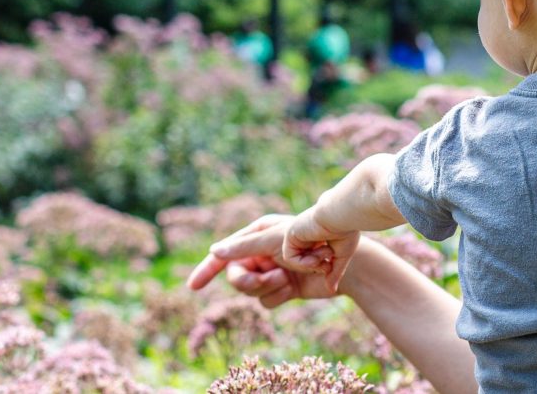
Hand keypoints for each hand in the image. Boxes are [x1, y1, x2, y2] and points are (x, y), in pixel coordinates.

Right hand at [185, 214, 346, 307]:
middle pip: (236, 277)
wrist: (344, 262)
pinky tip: (293, 287)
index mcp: (255, 236)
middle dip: (249, 281)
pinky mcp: (284, 289)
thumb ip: (242, 247)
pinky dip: (279, 295)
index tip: (192, 287)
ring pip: (251, 291)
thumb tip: (213, 250)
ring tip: (286, 278)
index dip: (207, 270)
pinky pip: (266, 301)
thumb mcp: (272, 241)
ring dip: (268, 286)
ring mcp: (272, 272)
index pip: (223, 255)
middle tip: (266, 279)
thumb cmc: (310, 241)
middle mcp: (261, 254)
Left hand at [283, 211, 360, 293]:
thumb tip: (331, 290)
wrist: (341, 216)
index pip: (311, 259)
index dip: (320, 267)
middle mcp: (304, 236)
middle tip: (327, 265)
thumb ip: (333, 273)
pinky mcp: (290, 235)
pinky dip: (304, 262)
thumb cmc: (346, 232)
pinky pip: (290, 258)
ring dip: (312, 264)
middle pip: (302, 261)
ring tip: (325, 254)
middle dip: (315, 267)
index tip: (331, 265)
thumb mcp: (341, 256)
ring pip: (296, 262)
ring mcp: (296, 235)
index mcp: (316, 237)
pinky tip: (316, 255)